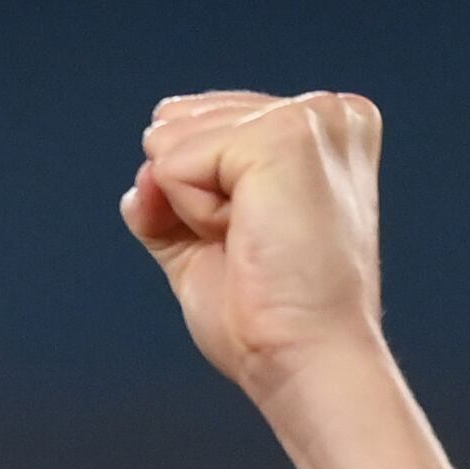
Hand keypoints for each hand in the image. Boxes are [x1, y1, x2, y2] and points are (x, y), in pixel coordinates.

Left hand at [124, 89, 386, 394]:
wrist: (301, 358)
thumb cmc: (267, 316)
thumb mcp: (204, 242)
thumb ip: (167, 197)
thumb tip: (142, 174)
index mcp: (321, 128)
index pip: (205, 124)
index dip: (198, 195)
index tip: (255, 242)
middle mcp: (327, 110)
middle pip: (183, 126)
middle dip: (192, 200)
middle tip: (252, 248)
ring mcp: (312, 116)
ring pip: (176, 142)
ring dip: (193, 211)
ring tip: (253, 244)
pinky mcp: (286, 135)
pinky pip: (176, 164)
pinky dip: (193, 215)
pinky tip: (245, 238)